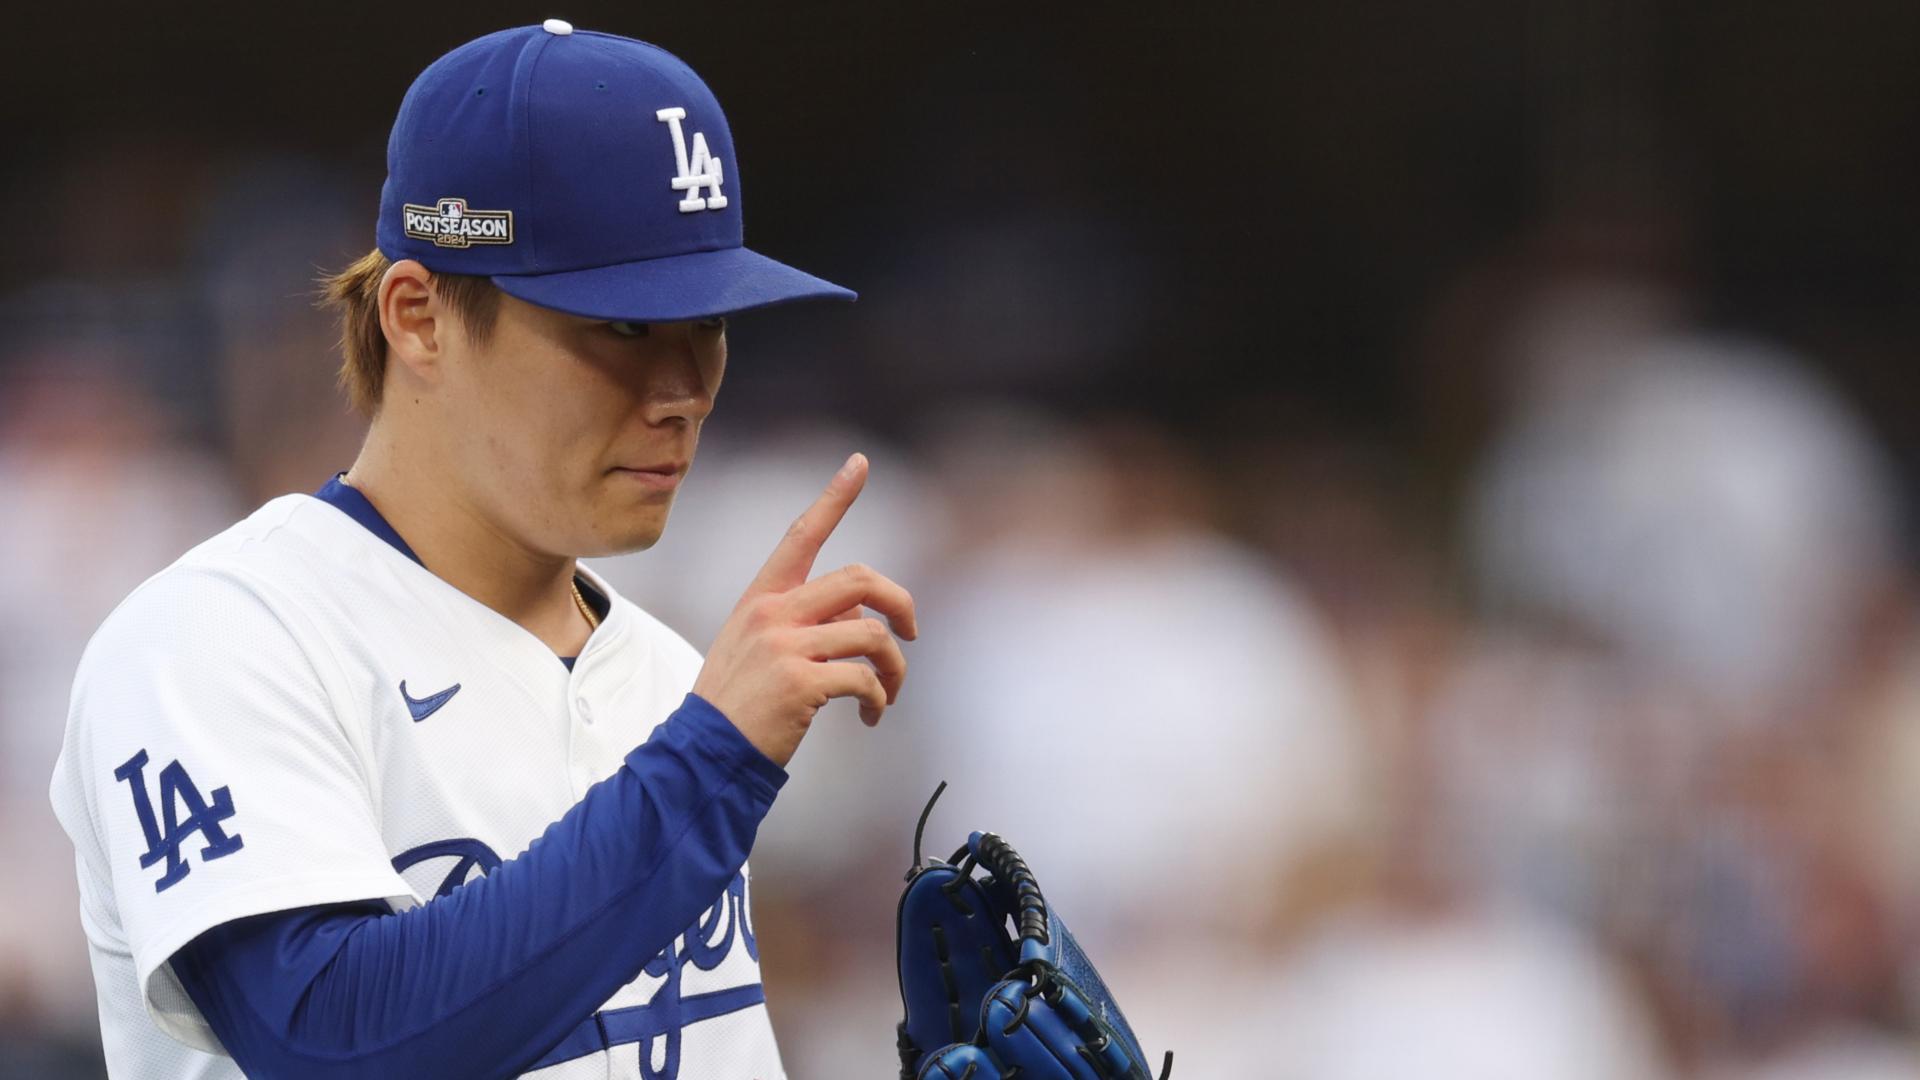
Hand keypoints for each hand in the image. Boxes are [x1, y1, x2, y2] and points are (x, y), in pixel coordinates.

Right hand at [692, 453, 917, 766]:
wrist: (704, 753)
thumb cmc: (737, 704)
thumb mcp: (759, 648)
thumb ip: (804, 623)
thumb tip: (861, 621)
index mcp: (762, 599)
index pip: (802, 535)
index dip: (834, 497)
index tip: (859, 463)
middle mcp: (773, 613)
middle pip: (859, 579)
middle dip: (898, 603)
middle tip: (910, 633)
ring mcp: (786, 646)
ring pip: (871, 634)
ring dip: (895, 667)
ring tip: (888, 694)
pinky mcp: (801, 682)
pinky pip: (865, 679)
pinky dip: (880, 699)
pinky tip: (872, 716)